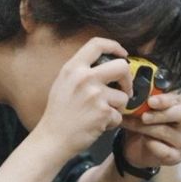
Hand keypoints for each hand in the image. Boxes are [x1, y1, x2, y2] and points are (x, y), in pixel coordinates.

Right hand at [35, 37, 132, 160]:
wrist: (53, 137)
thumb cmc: (59, 111)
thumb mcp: (63, 81)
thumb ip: (81, 70)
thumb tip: (104, 62)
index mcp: (73, 67)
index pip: (97, 44)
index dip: (114, 46)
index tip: (122, 53)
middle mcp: (85, 78)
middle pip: (121, 67)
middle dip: (127, 79)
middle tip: (124, 88)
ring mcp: (95, 95)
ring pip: (123, 96)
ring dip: (117, 106)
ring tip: (102, 112)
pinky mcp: (103, 113)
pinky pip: (119, 115)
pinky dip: (112, 122)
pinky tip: (98, 124)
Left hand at [121, 92, 180, 167]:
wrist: (137, 145)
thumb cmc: (144, 120)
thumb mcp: (144, 106)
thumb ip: (145, 99)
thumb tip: (135, 95)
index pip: (180, 99)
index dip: (165, 100)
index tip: (150, 101)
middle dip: (161, 114)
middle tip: (144, 116)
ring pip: (167, 131)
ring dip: (145, 127)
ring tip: (130, 123)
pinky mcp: (176, 156)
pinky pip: (165, 151)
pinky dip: (150, 144)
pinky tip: (143, 139)